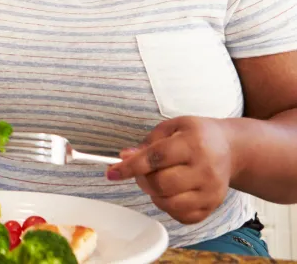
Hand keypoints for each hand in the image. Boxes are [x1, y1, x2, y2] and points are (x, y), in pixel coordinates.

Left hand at [106, 116, 234, 223]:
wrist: (230, 149)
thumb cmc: (196, 135)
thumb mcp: (171, 128)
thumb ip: (146, 143)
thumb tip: (124, 158)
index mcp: (193, 143)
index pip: (155, 158)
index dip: (130, 167)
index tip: (111, 172)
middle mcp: (205, 169)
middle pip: (160, 184)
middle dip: (142, 179)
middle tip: (141, 172)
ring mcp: (211, 191)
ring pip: (168, 203)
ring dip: (154, 194)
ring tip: (158, 180)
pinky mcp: (212, 207)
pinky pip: (180, 216)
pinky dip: (168, 206)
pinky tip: (171, 192)